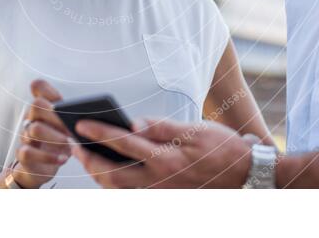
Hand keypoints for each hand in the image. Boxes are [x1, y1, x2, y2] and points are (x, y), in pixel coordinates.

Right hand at [10, 80, 72, 188]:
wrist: (40, 167)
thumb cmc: (58, 143)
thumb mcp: (67, 128)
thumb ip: (76, 119)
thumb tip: (95, 116)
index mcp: (43, 107)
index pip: (38, 87)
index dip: (47, 88)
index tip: (60, 100)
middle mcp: (31, 118)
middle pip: (36, 105)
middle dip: (57, 115)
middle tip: (72, 127)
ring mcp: (26, 136)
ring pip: (34, 129)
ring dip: (55, 136)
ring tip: (70, 143)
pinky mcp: (23, 155)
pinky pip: (29, 152)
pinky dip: (48, 157)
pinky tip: (62, 159)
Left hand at [71, 118, 254, 187]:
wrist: (244, 175)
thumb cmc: (221, 148)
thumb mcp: (195, 130)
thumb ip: (162, 127)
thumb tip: (134, 121)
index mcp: (166, 159)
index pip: (124, 144)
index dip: (99, 133)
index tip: (80, 124)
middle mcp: (159, 180)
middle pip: (112, 174)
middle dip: (89, 159)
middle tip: (73, 144)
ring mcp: (159, 192)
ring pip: (117, 187)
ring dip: (97, 173)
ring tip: (84, 155)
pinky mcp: (161, 196)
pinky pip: (129, 192)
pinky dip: (112, 182)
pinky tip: (106, 168)